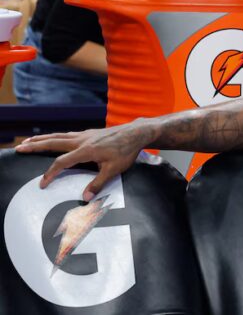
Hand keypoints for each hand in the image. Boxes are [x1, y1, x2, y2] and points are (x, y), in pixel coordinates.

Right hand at [15, 119, 157, 200]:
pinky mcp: (89, 133)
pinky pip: (66, 134)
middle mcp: (82, 140)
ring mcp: (85, 135)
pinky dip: (55, 136)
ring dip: (42, 138)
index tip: (42, 183)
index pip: (61, 162)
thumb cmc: (126, 151)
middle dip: (35, 146)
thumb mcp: (114, 169)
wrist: (136, 132)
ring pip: (58, 136)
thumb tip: (85, 197)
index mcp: (86, 150)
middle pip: (53, 142)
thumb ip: (98, 184)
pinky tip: (53, 139)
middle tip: (19, 148)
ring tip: (28, 140)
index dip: (50, 173)